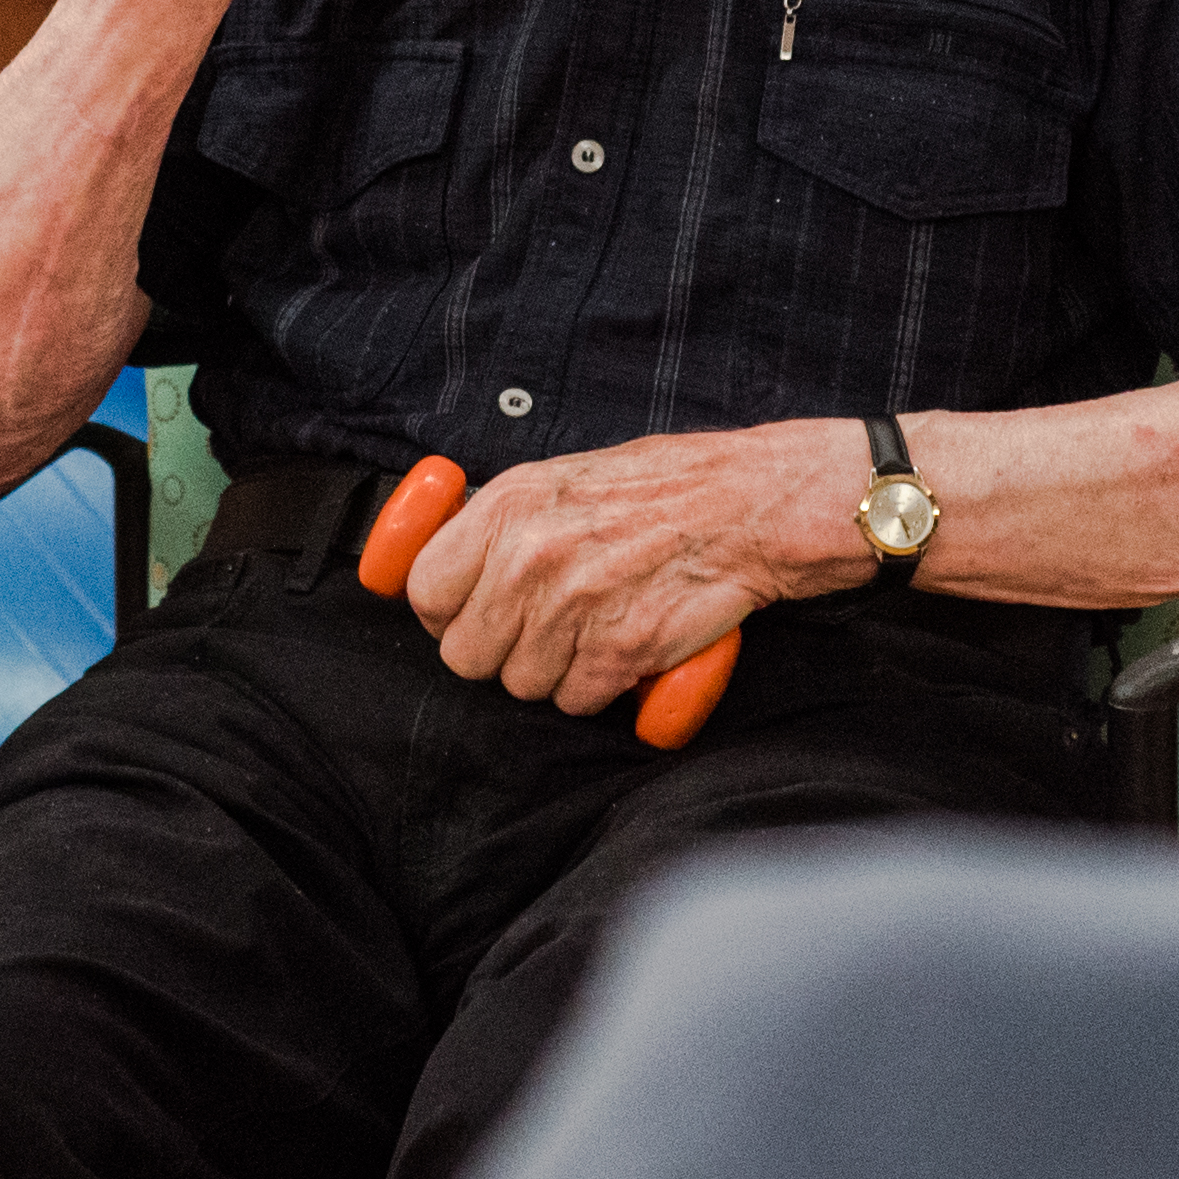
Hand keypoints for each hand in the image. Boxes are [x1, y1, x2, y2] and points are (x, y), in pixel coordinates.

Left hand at [401, 421, 872, 715]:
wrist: (753, 506)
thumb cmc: (668, 488)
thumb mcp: (567, 477)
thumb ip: (507, 522)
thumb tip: (458, 563)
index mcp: (510, 505)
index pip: (425, 591)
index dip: (447, 612)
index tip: (469, 612)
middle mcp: (530, 556)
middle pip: (465, 654)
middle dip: (502, 651)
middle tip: (544, 628)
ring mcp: (573, 607)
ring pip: (520, 685)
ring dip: (554, 672)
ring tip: (593, 631)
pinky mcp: (617, 651)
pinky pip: (576, 701)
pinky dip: (600, 688)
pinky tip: (624, 649)